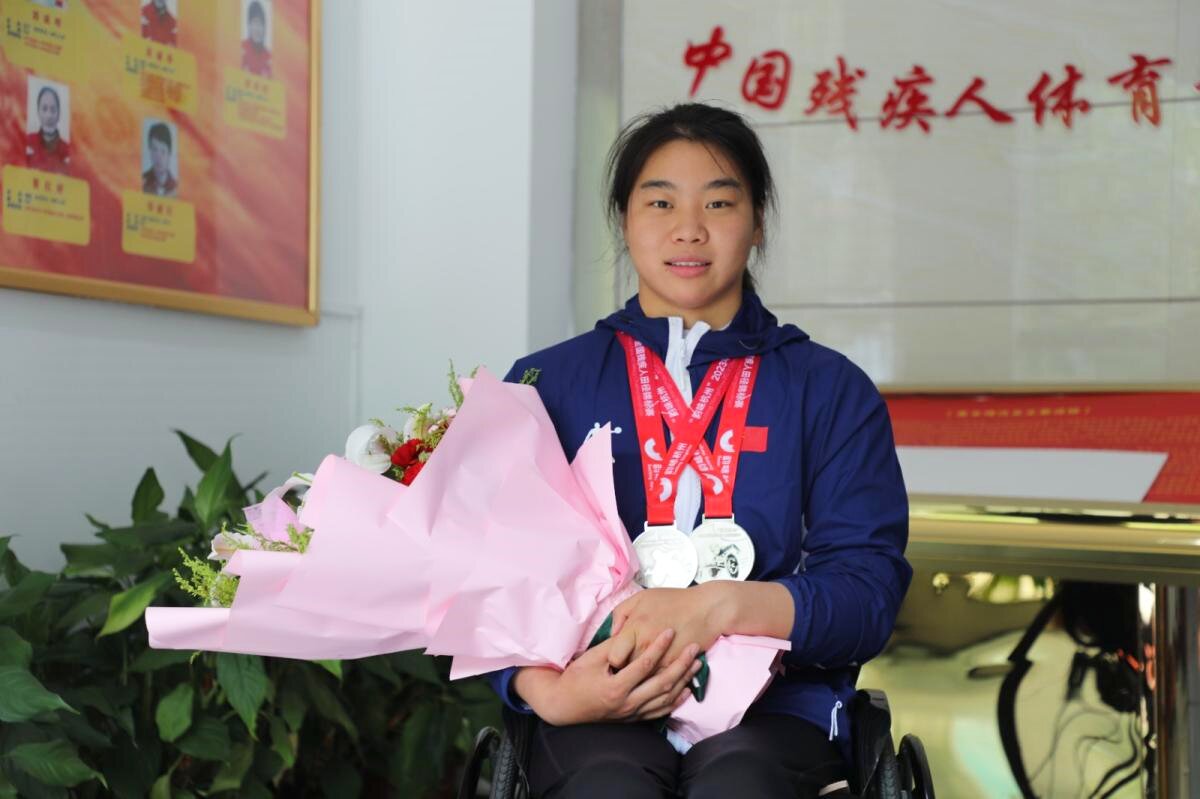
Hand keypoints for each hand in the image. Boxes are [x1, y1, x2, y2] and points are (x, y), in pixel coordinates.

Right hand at [513, 628, 702, 725]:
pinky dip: (675, 701)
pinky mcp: (633, 719)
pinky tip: (686, 690)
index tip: (670, 631)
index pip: (645, 664)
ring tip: (697, 665)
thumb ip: (615, 646)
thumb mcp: (592, 658)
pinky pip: (659, 712)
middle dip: (681, 665)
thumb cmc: (575, 678)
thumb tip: (634, 631)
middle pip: (662, 683)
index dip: (659, 646)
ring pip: (665, 699)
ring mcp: (631, 713)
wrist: (564, 706)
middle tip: (694, 648)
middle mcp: (627, 703)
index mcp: (616, 687)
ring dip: (683, 681)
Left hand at [607, 584, 730, 669]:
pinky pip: (657, 681)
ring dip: (636, 679)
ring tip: (634, 675)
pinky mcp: (674, 666)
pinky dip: (652, 680)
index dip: (611, 659)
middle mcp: (647, 646)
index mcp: (635, 627)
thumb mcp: (640, 598)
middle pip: (625, 670)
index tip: (614, 657)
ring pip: (641, 680)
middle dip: (621, 672)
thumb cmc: (672, 601)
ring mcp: (661, 659)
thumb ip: (620, 614)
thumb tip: (611, 635)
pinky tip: (650, 675)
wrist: (705, 609)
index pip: (613, 657)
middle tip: (620, 668)